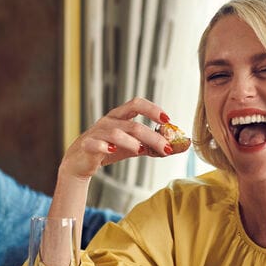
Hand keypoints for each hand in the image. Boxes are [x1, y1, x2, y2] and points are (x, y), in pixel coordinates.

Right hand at [58, 97, 181, 180]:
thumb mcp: (135, 147)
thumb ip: (157, 146)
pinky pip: (95, 143)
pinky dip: (104, 146)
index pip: (136, 104)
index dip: (152, 109)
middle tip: (166, 147)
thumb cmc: (110, 149)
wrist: (81, 161)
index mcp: (120, 116)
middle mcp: (109, 121)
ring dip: (131, 141)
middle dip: (151, 135)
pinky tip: (112, 151)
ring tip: (141, 150)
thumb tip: (184, 145)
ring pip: (116, 133)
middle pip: (133, 124)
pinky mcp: (87, 146)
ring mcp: (97, 133)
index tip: (168, 119)